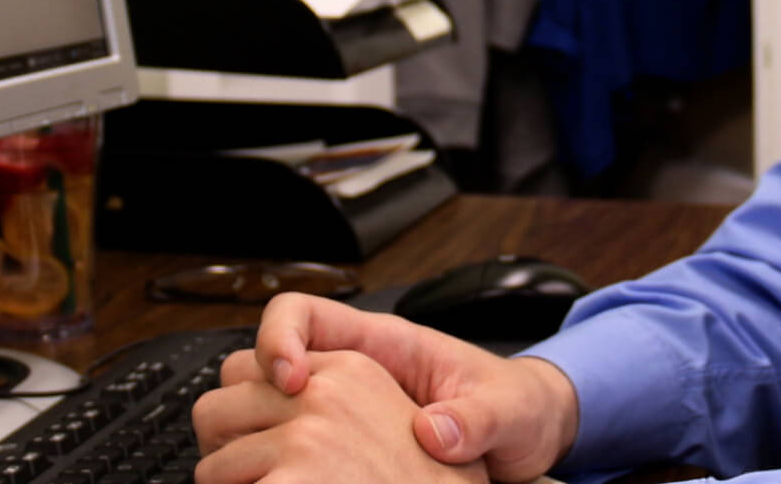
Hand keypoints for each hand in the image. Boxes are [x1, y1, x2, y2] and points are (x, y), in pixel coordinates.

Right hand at [215, 295, 581, 482]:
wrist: (530, 432)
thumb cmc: (518, 406)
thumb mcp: (508, 410)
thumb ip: (477, 417)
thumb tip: (435, 432)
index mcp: (386, 342)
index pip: (303, 313)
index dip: (279, 339)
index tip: (290, 382)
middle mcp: (354, 369)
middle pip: (265, 357)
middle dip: (250, 389)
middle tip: (259, 431)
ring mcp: (345, 405)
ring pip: (266, 401)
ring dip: (256, 424)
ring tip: (264, 459)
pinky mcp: (346, 442)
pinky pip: (291, 441)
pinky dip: (279, 457)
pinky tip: (289, 480)